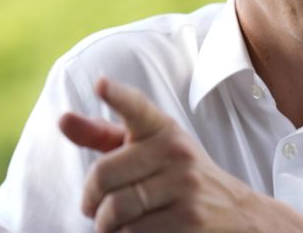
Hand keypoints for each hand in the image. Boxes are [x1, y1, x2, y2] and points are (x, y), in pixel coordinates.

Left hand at [59, 77, 302, 232]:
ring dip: (106, 226)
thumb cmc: (179, 180)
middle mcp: (176, 152)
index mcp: (163, 130)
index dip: (117, 95)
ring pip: (115, 210)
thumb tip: (62, 119)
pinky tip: (139, 232)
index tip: (100, 84)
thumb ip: (105, 137)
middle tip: (94, 208)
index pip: (137, 108)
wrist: (241, 216)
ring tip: (115, 225)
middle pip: (104, 175)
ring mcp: (184, 186)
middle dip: (91, 199)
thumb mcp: (150, 152)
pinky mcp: (188, 219)